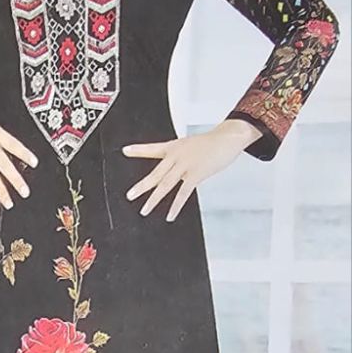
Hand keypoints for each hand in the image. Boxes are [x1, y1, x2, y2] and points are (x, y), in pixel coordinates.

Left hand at [123, 120, 262, 222]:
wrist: (228, 137)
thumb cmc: (210, 143)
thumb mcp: (189, 145)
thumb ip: (178, 156)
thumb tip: (170, 167)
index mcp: (173, 147)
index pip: (152, 148)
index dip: (138, 149)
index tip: (125, 151)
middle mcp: (176, 156)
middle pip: (156, 173)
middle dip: (142, 186)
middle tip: (129, 196)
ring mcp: (185, 165)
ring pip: (165, 184)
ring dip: (154, 199)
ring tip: (145, 210)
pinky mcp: (196, 174)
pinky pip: (183, 192)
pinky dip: (176, 205)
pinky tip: (170, 215)